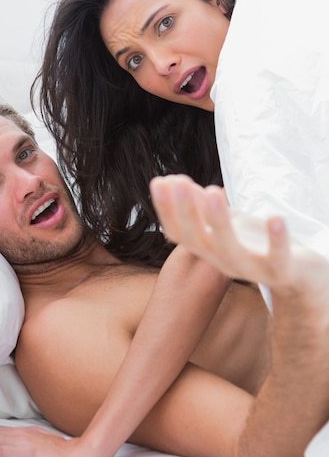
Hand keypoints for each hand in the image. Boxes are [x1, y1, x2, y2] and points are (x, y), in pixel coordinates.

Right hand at [150, 174, 320, 289]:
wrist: (297, 275)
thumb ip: (201, 206)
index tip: (159, 181)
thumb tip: (172, 181)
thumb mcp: (225, 222)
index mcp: (208, 249)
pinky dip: (277, 240)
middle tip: (180, 182)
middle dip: (187, 212)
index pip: (178, 232)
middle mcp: (223, 261)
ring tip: (213, 190)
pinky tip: (275, 218)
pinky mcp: (281, 272)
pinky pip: (278, 259)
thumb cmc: (254, 243)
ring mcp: (252, 268)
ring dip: (219, 221)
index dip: (166, 209)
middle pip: (198, 241)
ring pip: (230, 251)